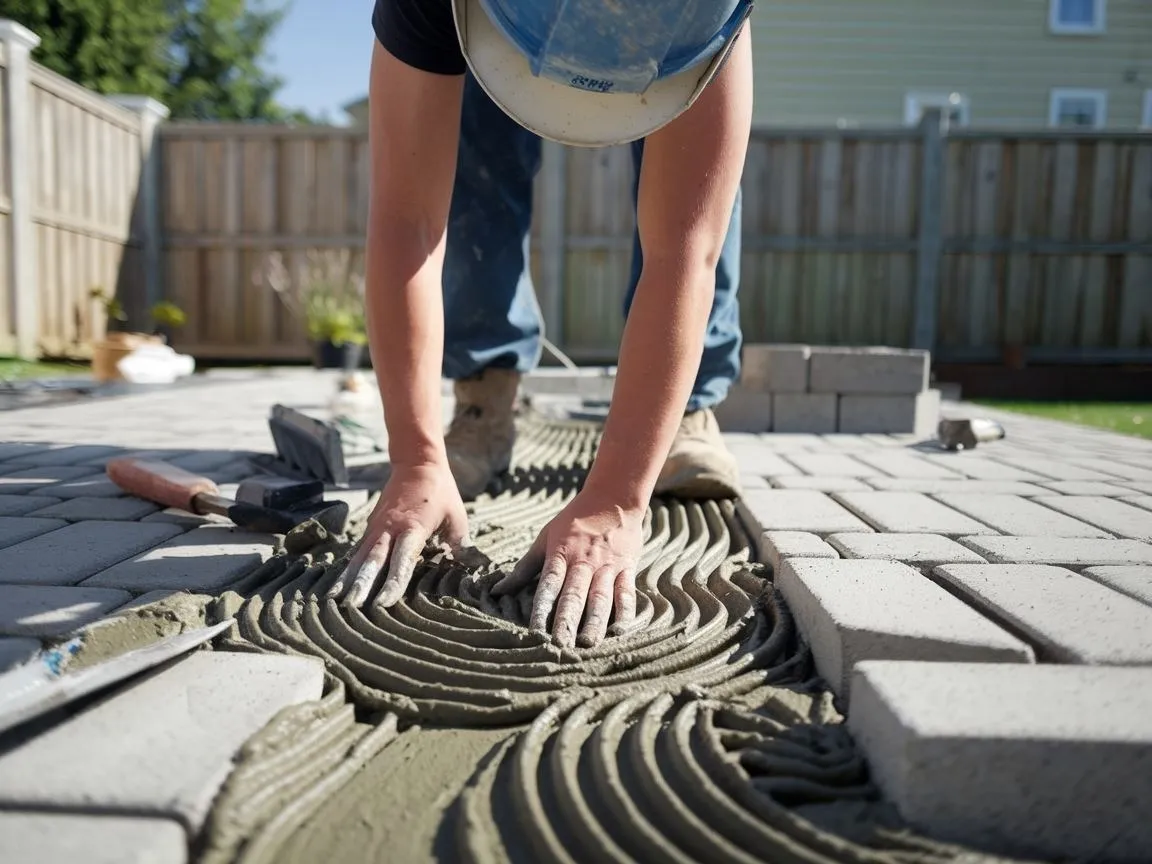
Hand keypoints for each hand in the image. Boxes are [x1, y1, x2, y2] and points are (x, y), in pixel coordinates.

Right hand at [328, 462, 468, 610]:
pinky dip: (348, 567)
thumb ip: (460, 544)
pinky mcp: (371, 526)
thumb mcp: (456, 516)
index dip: (393, 582)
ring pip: (360, 556)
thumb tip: (472, 569)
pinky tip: (338, 584)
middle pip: (373, 560)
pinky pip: (358, 550)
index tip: (384, 603)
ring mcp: (377, 526)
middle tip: (350, 606)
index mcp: (413, 527)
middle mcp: (390, 528)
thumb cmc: (440, 492)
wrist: (416, 462)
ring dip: (348, 577)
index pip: (402, 560)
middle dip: (361, 584)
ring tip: (333, 600)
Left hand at [491, 488, 643, 648]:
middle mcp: (584, 562)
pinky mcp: (627, 568)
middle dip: (567, 621)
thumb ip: (524, 567)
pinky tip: (619, 631)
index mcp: (561, 555)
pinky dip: (625, 612)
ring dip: (594, 622)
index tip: (535, 631)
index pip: (549, 585)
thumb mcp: (546, 538)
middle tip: (560, 646)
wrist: (613, 498)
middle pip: (574, 595)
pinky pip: (626, 593)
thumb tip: (497, 591)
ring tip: (588, 644)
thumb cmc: (574, 520)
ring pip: (600, 598)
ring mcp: (607, 567)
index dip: (542, 608)